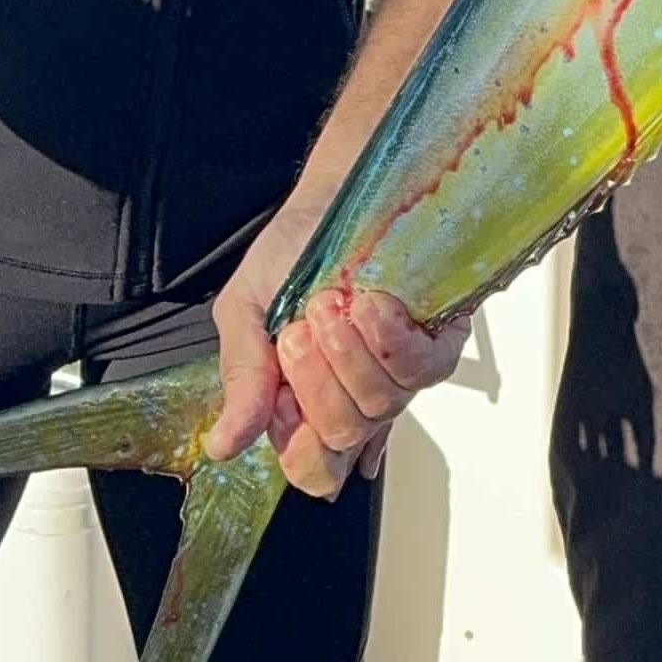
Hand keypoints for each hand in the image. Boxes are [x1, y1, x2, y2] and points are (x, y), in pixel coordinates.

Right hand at [209, 200, 471, 500]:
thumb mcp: (246, 312)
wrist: (335, 193)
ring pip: (382, 404)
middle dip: (314, 381)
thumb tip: (223, 443)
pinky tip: (370, 305)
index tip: (283, 403)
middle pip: (344, 435)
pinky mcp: (437, 340)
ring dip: (348, 352)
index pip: (316, 469)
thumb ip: (242, 378)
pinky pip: (423, 368)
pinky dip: (390, 339)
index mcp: (306, 402)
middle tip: (299, 330)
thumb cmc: (293, 252)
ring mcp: (399, 371)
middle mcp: (357, 394)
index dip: (301, 449)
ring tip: (329, 305)